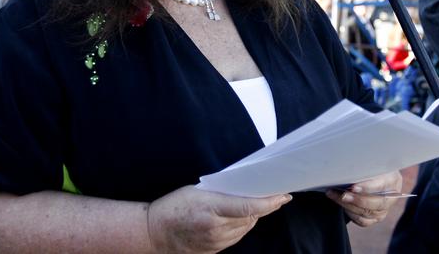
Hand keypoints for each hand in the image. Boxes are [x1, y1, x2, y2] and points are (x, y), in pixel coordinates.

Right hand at [147, 185, 291, 252]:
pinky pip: (236, 237)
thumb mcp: (197, 191)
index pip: (249, 207)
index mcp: (211, 209)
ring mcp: (215, 243)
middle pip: (251, 218)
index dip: (270, 202)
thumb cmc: (174, 206)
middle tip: (271, 194)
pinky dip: (241, 226)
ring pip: (246, 229)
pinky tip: (239, 218)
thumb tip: (246, 191)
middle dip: (263, 207)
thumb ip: (222, 193)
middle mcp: (216, 229)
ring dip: (253, 217)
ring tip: (254, 204)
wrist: (155, 232)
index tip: (284, 195)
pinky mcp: (214, 251)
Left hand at [326, 170, 401, 226]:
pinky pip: (364, 221)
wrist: (370, 172)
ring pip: (368, 213)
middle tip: (343, 195)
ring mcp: (384, 209)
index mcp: (392, 179)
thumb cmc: (368, 163)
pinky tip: (341, 205)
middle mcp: (391, 196)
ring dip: (349, 206)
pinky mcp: (376, 217)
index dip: (368, 188)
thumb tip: (345, 164)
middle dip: (357, 200)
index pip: (382, 185)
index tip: (353, 187)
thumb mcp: (369, 160)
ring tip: (334, 196)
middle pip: (377, 203)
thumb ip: (362, 164)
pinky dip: (352, 214)